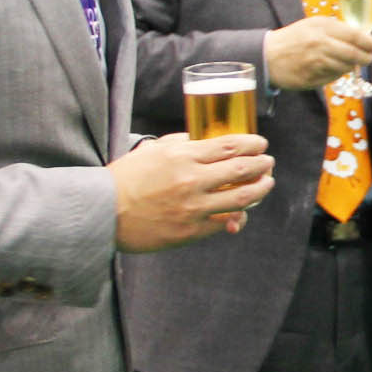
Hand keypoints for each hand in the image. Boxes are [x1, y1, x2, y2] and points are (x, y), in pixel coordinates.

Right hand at [111, 132, 275, 251]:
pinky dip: (238, 216)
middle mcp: (192, 181)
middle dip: (262, 165)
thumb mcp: (152, 151)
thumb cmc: (125, 179)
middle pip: (243, 171)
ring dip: (260, 189)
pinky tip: (242, 210)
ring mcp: (193, 208)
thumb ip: (179, 143)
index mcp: (183, 157)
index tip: (261, 144)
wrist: (103, 214)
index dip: (253, 144)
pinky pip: (224, 223)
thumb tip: (202, 140)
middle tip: (268, 163)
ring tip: (266, 184)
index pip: (230, 146)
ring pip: (242, 199)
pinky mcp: (190, 231)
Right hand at [264, 17, 371, 91]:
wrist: (267, 56)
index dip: (368, 42)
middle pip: (354, 54)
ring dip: (350, 66)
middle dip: (365, 57)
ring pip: (345, 67)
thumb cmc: (293, 38)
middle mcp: (320, 44)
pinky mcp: (312, 77)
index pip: (354, 35)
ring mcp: (316, 62)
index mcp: (321, 27)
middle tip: (368, 58)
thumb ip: (336, 28)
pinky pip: (333, 77)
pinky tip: (332, 68)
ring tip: (348, 62)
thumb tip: (360, 35)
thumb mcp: (313, 25)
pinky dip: (337, 74)